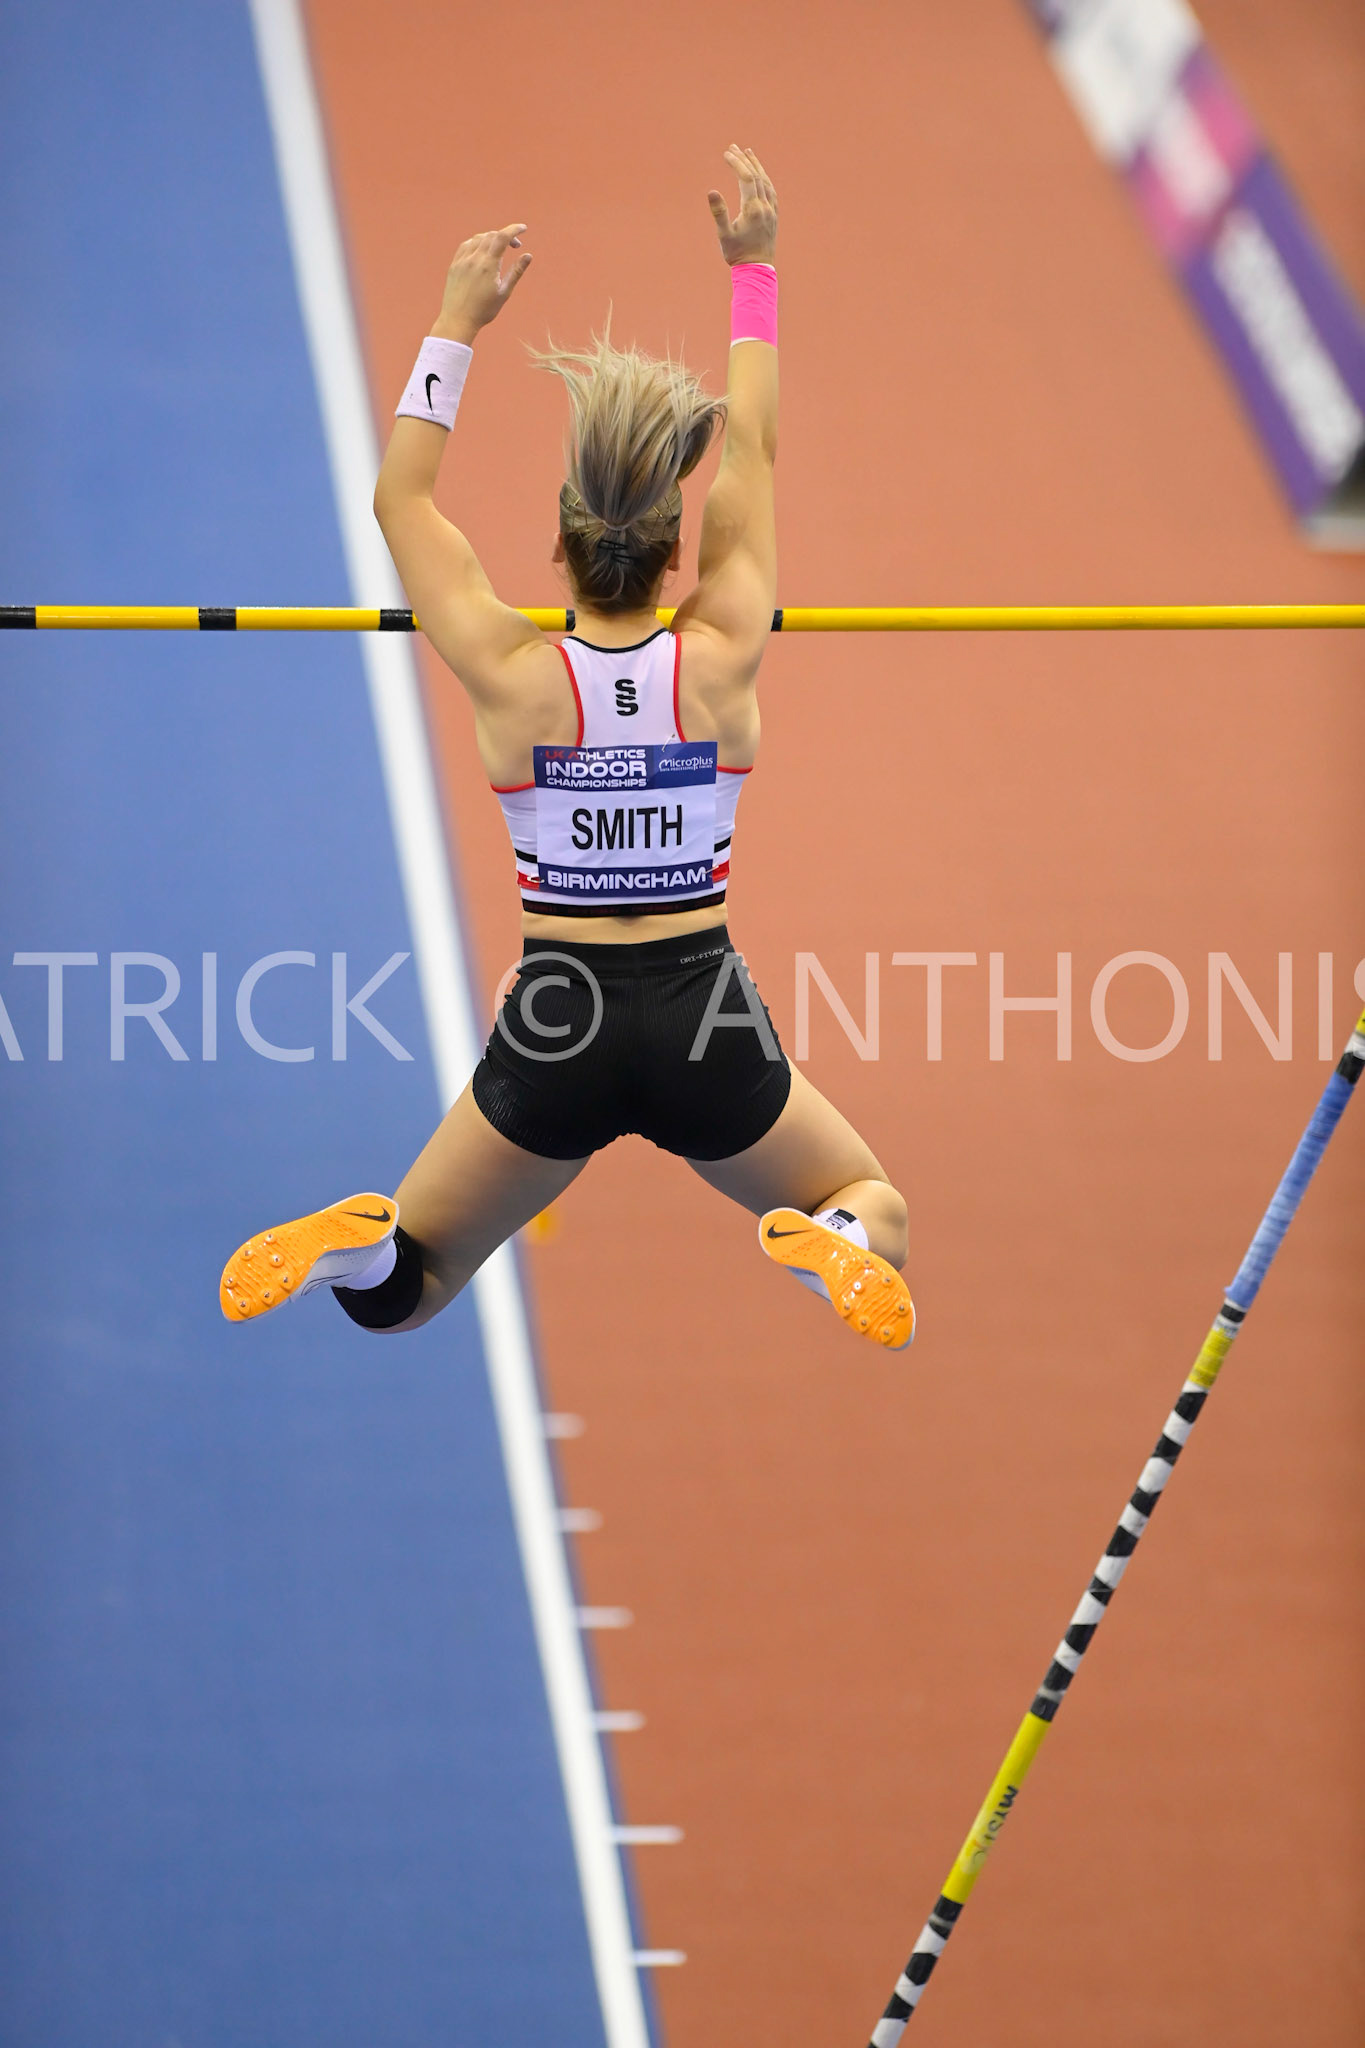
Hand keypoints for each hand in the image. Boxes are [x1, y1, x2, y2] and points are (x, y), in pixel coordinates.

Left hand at [431, 224, 531, 343]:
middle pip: (492, 235)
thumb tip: (528, 256)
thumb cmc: (483, 310)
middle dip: (506, 236)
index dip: (514, 229)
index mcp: (488, 264)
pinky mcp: (454, 264)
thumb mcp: (504, 292)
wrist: (458, 320)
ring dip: (492, 238)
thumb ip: (516, 272)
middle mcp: (474, 258)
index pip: (502, 237)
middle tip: (515, 246)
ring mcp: (462, 260)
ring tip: (499, 249)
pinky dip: (477, 242)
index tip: (523, 228)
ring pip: (479, 238)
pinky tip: (482, 250)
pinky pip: (466, 245)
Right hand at [707, 146, 776, 265]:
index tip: (726, 153)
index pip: (746, 178)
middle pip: (756, 176)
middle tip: (733, 147)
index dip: (736, 163)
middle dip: (744, 160)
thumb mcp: (724, 235)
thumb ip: (719, 212)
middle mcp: (765, 207)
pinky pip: (771, 191)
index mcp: (753, 209)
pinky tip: (760, 175)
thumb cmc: (737, 254)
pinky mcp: (774, 216)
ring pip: (765, 181)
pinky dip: (764, 178)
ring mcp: (772, 211)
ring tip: (748, 153)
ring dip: (756, 166)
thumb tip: (711, 191)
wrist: (757, 270)